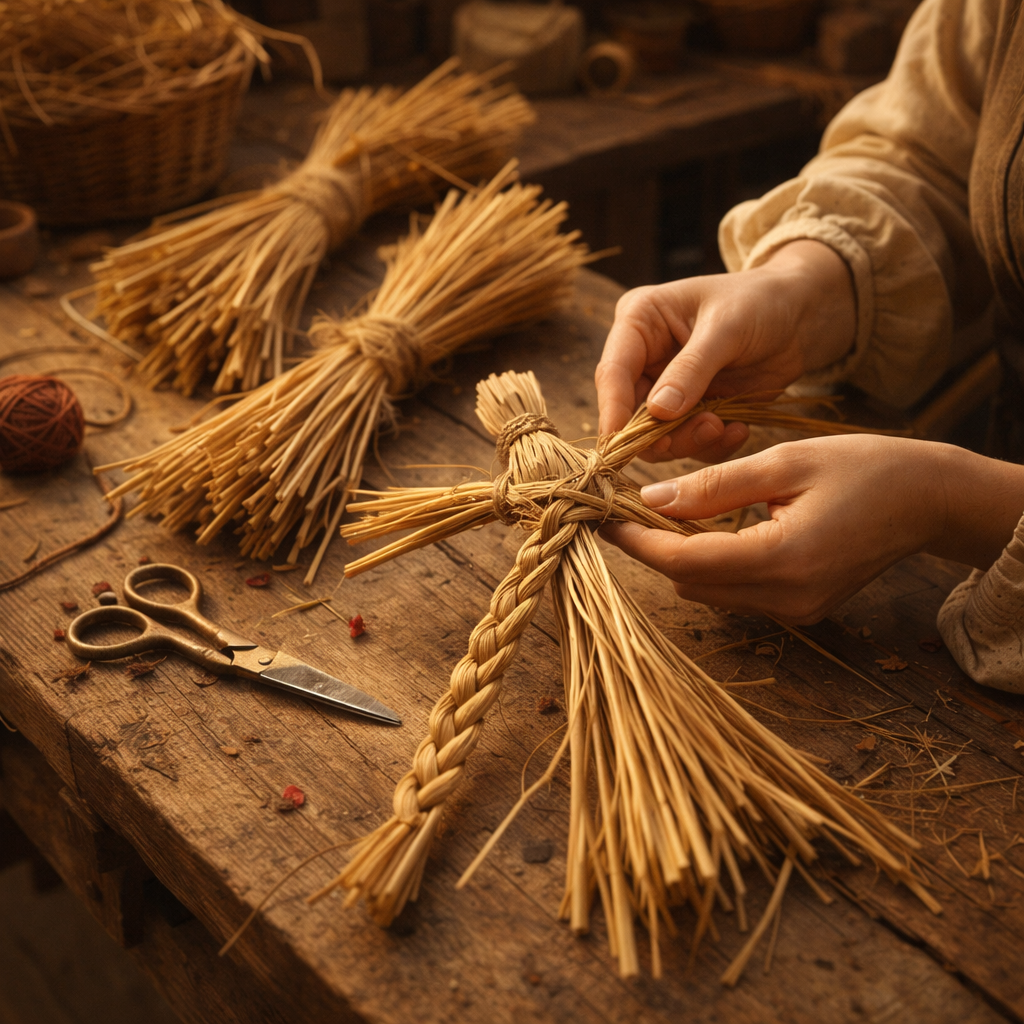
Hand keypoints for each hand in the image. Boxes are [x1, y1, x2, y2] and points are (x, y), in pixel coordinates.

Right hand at [595, 241, 856, 462]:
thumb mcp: (727, 327)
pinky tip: (737, 428)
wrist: (801, 315)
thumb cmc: (761, 301)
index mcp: (639, 322)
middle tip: (705, 428)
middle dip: (661, 433)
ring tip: (723, 425)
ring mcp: (667, 389)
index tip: (621, 446)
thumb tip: (657, 411)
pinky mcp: (692, 412)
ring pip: (656, 436)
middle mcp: (645, 359)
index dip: (614, 410)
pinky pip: (688, 443)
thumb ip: (691, 369)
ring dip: (689, 440)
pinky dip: (711, 445)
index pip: (613, 372)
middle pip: (629, 413)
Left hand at [599, 436, 1023, 623]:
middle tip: (626, 508)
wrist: (929, 501)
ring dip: (680, 557)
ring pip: (709, 592)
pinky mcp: (801, 611)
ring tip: (663, 513)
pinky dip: (712, 564)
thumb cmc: (863, 467)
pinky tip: (708, 529)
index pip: (686, 561)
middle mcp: (787, 597)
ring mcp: (796, 611)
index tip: (602, 520)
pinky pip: (736, 593)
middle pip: (691, 582)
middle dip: (652, 548)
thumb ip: (714, 485)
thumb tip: (651, 499)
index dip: (637, 542)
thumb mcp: (784, 462)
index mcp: (785, 558)